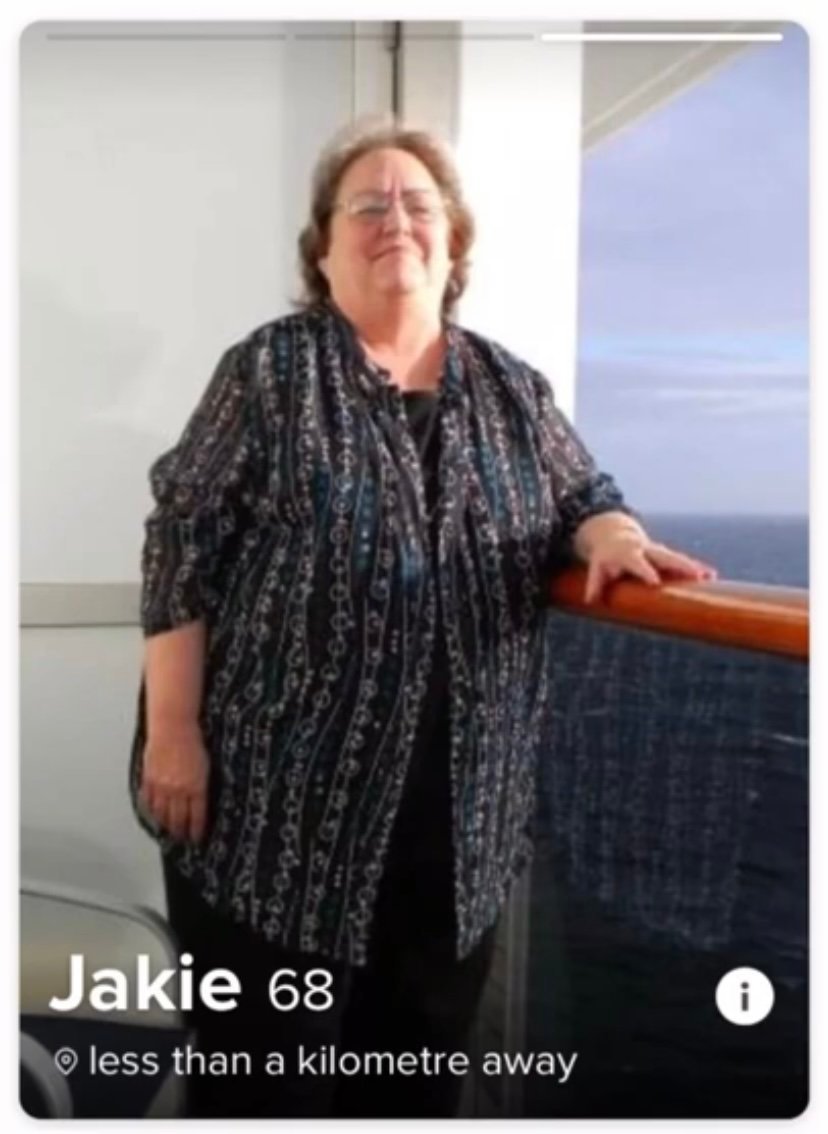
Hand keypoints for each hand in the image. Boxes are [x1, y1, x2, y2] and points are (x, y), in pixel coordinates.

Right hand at [139, 725, 209, 843]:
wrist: (173, 726)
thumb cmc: (193, 741)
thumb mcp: (205, 765)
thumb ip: (201, 786)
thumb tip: (200, 800)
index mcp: (196, 788)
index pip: (197, 817)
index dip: (196, 831)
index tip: (196, 839)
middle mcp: (178, 791)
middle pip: (178, 819)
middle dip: (180, 832)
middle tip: (181, 839)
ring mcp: (161, 786)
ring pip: (162, 814)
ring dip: (165, 825)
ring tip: (167, 832)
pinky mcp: (148, 779)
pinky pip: (148, 801)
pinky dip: (150, 811)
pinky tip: (153, 815)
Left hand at [583, 531, 716, 604]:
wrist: (614, 534)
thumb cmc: (605, 556)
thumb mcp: (597, 567)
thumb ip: (595, 583)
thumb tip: (590, 601)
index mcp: (629, 554)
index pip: (638, 564)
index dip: (646, 572)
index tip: (656, 582)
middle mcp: (646, 551)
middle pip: (666, 557)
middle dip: (681, 566)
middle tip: (697, 575)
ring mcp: (658, 552)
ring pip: (678, 558)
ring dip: (694, 567)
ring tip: (710, 575)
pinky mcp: (665, 555)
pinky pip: (682, 561)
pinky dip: (696, 568)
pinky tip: (711, 575)